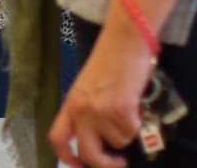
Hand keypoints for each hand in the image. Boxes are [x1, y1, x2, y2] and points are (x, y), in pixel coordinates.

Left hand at [49, 25, 153, 167]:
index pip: (57, 138)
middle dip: (105, 164)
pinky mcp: (121, 109)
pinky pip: (132, 131)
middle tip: (118, 162)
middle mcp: (81, 109)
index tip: (79, 165)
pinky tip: (136, 107)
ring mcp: (100, 110)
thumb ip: (87, 110)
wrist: (125, 41)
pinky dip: (138, 124)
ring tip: (128, 111)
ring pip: (117, 142)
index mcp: (70, 104)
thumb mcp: (88, 88)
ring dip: (126, 133)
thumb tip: (98, 138)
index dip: (66, 158)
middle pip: (88, 153)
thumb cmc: (109, 62)